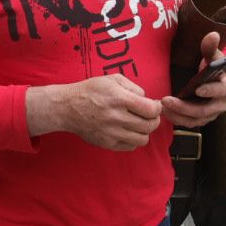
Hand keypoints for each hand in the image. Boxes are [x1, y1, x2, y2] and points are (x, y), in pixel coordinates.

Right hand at [28, 74, 162, 150]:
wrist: (67, 108)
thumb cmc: (91, 91)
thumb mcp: (112, 79)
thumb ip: (134, 87)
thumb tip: (148, 100)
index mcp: (119, 99)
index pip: (151, 110)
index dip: (157, 108)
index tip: (154, 105)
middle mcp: (116, 118)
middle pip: (149, 125)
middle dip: (154, 119)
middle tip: (149, 115)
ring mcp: (111, 133)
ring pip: (143, 139)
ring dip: (145, 131)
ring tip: (139, 123)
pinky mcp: (107, 144)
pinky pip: (131, 146)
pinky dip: (134, 140)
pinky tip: (128, 130)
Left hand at [162, 31, 225, 126]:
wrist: (218, 82)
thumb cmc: (215, 67)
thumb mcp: (214, 56)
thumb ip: (210, 47)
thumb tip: (212, 34)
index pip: (220, 91)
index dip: (210, 90)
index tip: (197, 88)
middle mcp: (220, 104)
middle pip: (203, 110)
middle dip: (184, 107)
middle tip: (166, 100)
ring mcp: (211, 114)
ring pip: (194, 120)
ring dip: (177, 115)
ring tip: (162, 107)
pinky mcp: (202, 119)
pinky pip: (189, 123)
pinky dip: (176, 119)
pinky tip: (165, 112)